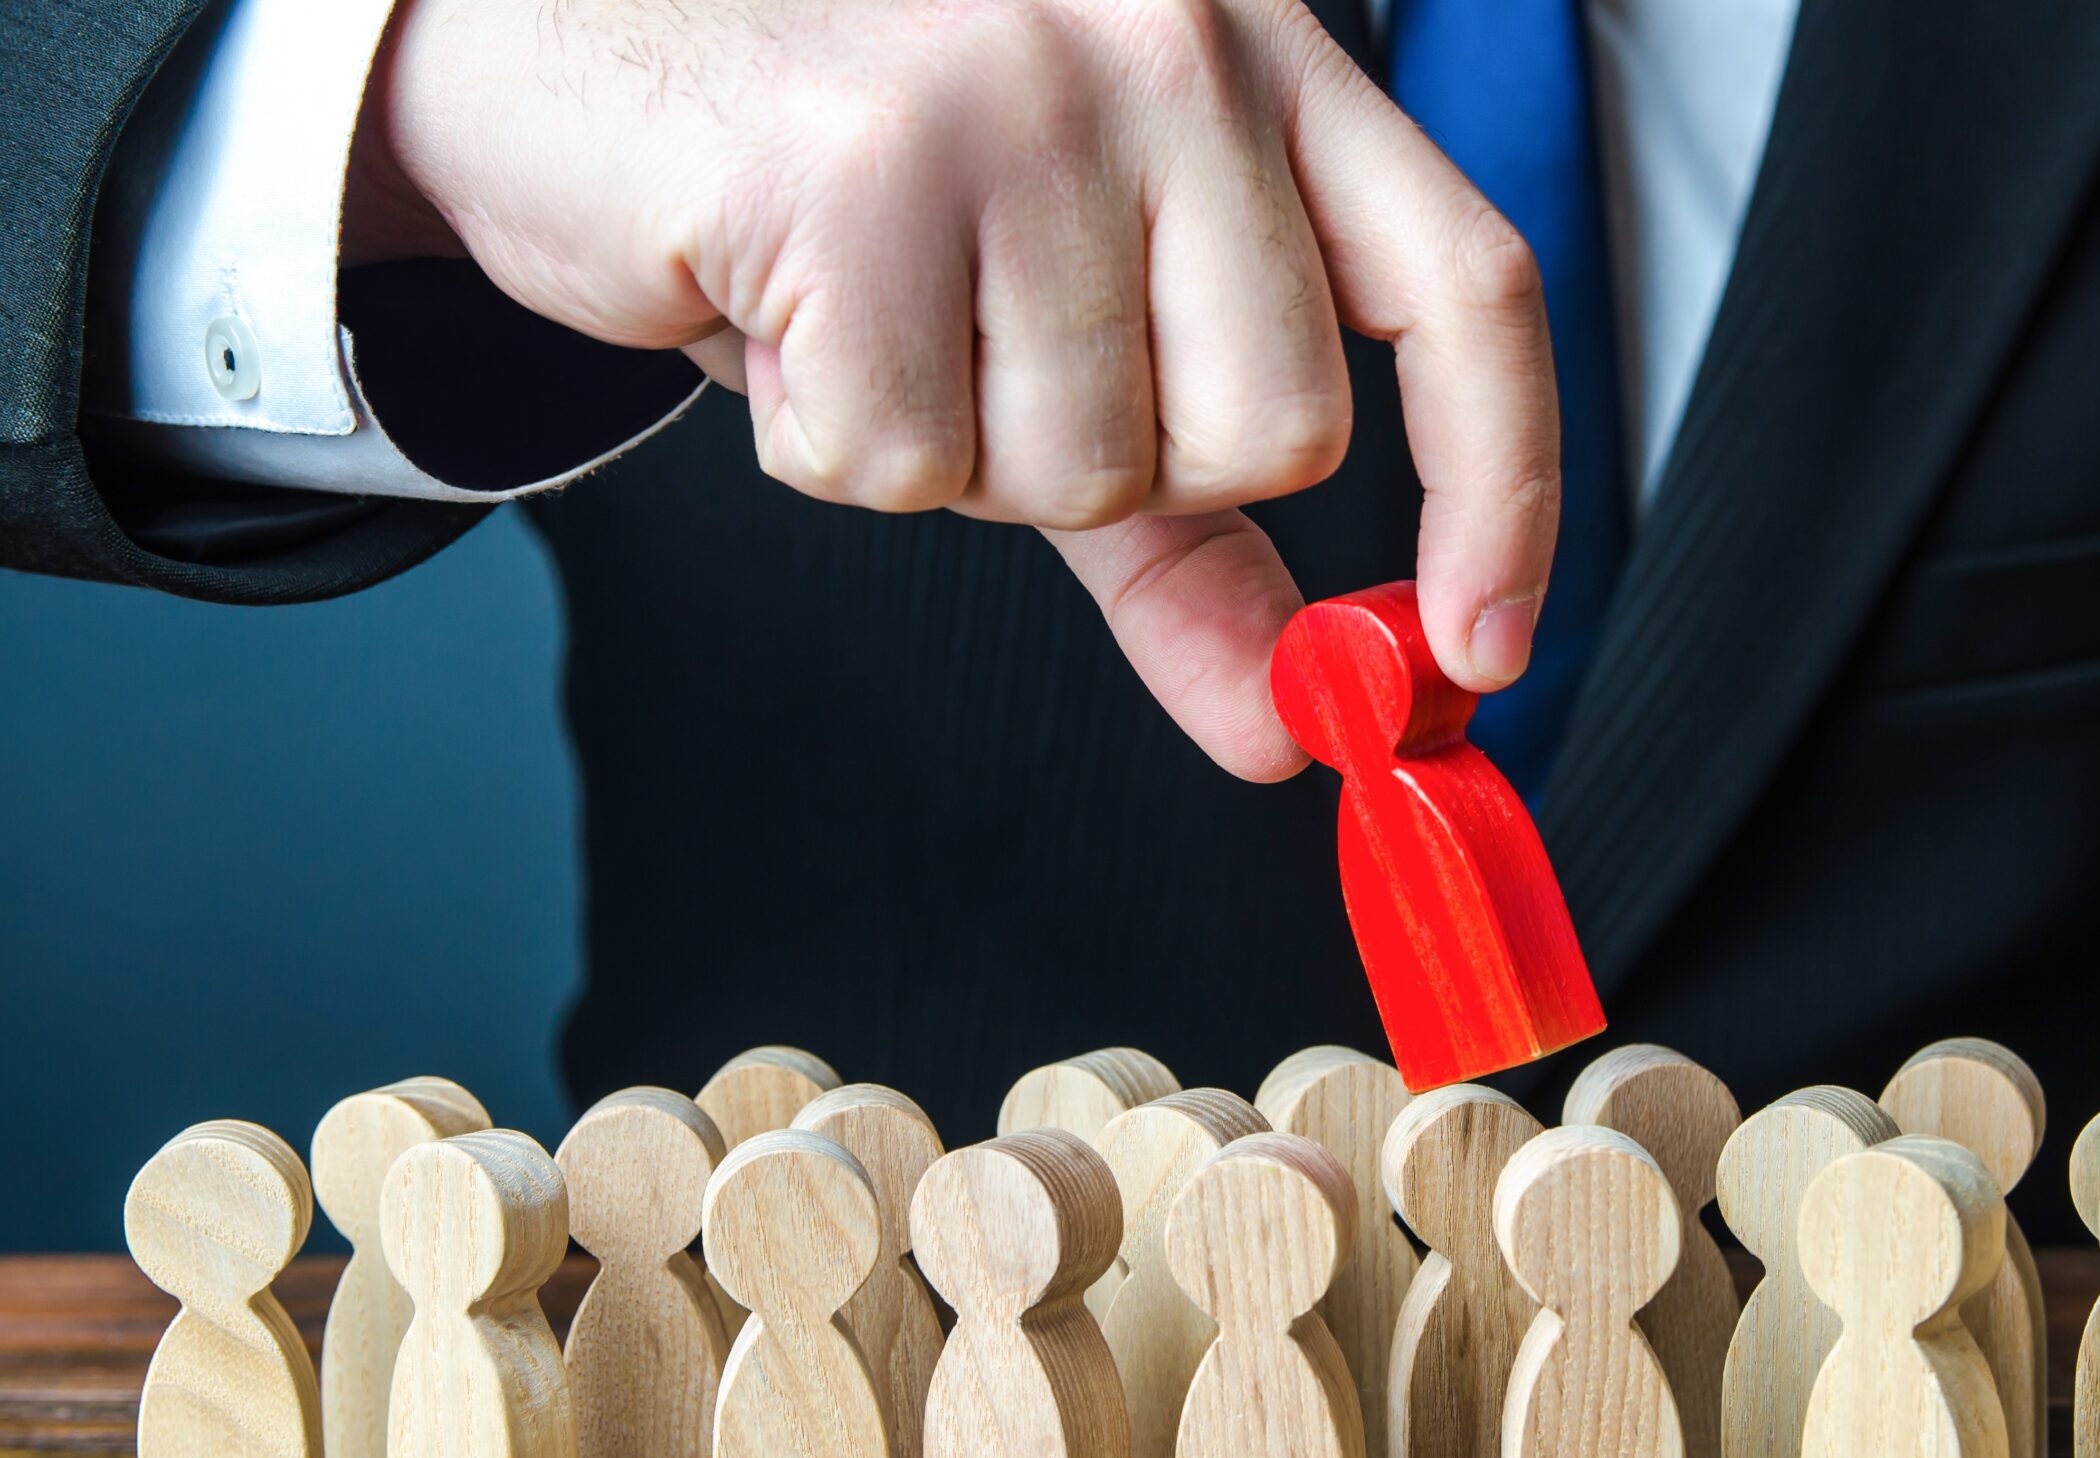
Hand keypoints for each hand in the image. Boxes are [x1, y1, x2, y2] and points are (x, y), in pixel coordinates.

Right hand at [350, 0, 1559, 778]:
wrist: (573, 52)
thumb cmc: (846, 193)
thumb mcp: (1064, 349)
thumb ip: (1191, 538)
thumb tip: (1295, 725)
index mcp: (1261, 62)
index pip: (1468, 291)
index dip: (1504, 488)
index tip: (1480, 647)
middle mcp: (1173, 42)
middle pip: (1275, 429)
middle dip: (1122, 465)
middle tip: (987, 351)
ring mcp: (1021, 88)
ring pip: (1081, 466)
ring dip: (954, 452)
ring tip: (867, 308)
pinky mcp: (860, 164)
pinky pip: (905, 460)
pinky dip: (827, 440)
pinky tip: (781, 310)